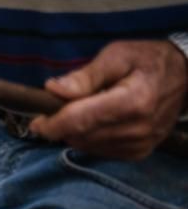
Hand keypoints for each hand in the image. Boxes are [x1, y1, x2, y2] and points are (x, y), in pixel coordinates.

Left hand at [29, 40, 187, 159]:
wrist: (186, 76)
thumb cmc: (148, 60)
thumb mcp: (117, 55)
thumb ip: (85, 76)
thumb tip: (52, 90)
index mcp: (133, 101)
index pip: (79, 121)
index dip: (51, 124)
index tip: (36, 120)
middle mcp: (138, 128)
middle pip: (80, 136)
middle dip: (62, 125)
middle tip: (56, 109)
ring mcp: (140, 144)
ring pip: (86, 146)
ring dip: (75, 132)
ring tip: (81, 111)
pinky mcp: (138, 153)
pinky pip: (99, 152)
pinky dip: (89, 139)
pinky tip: (96, 122)